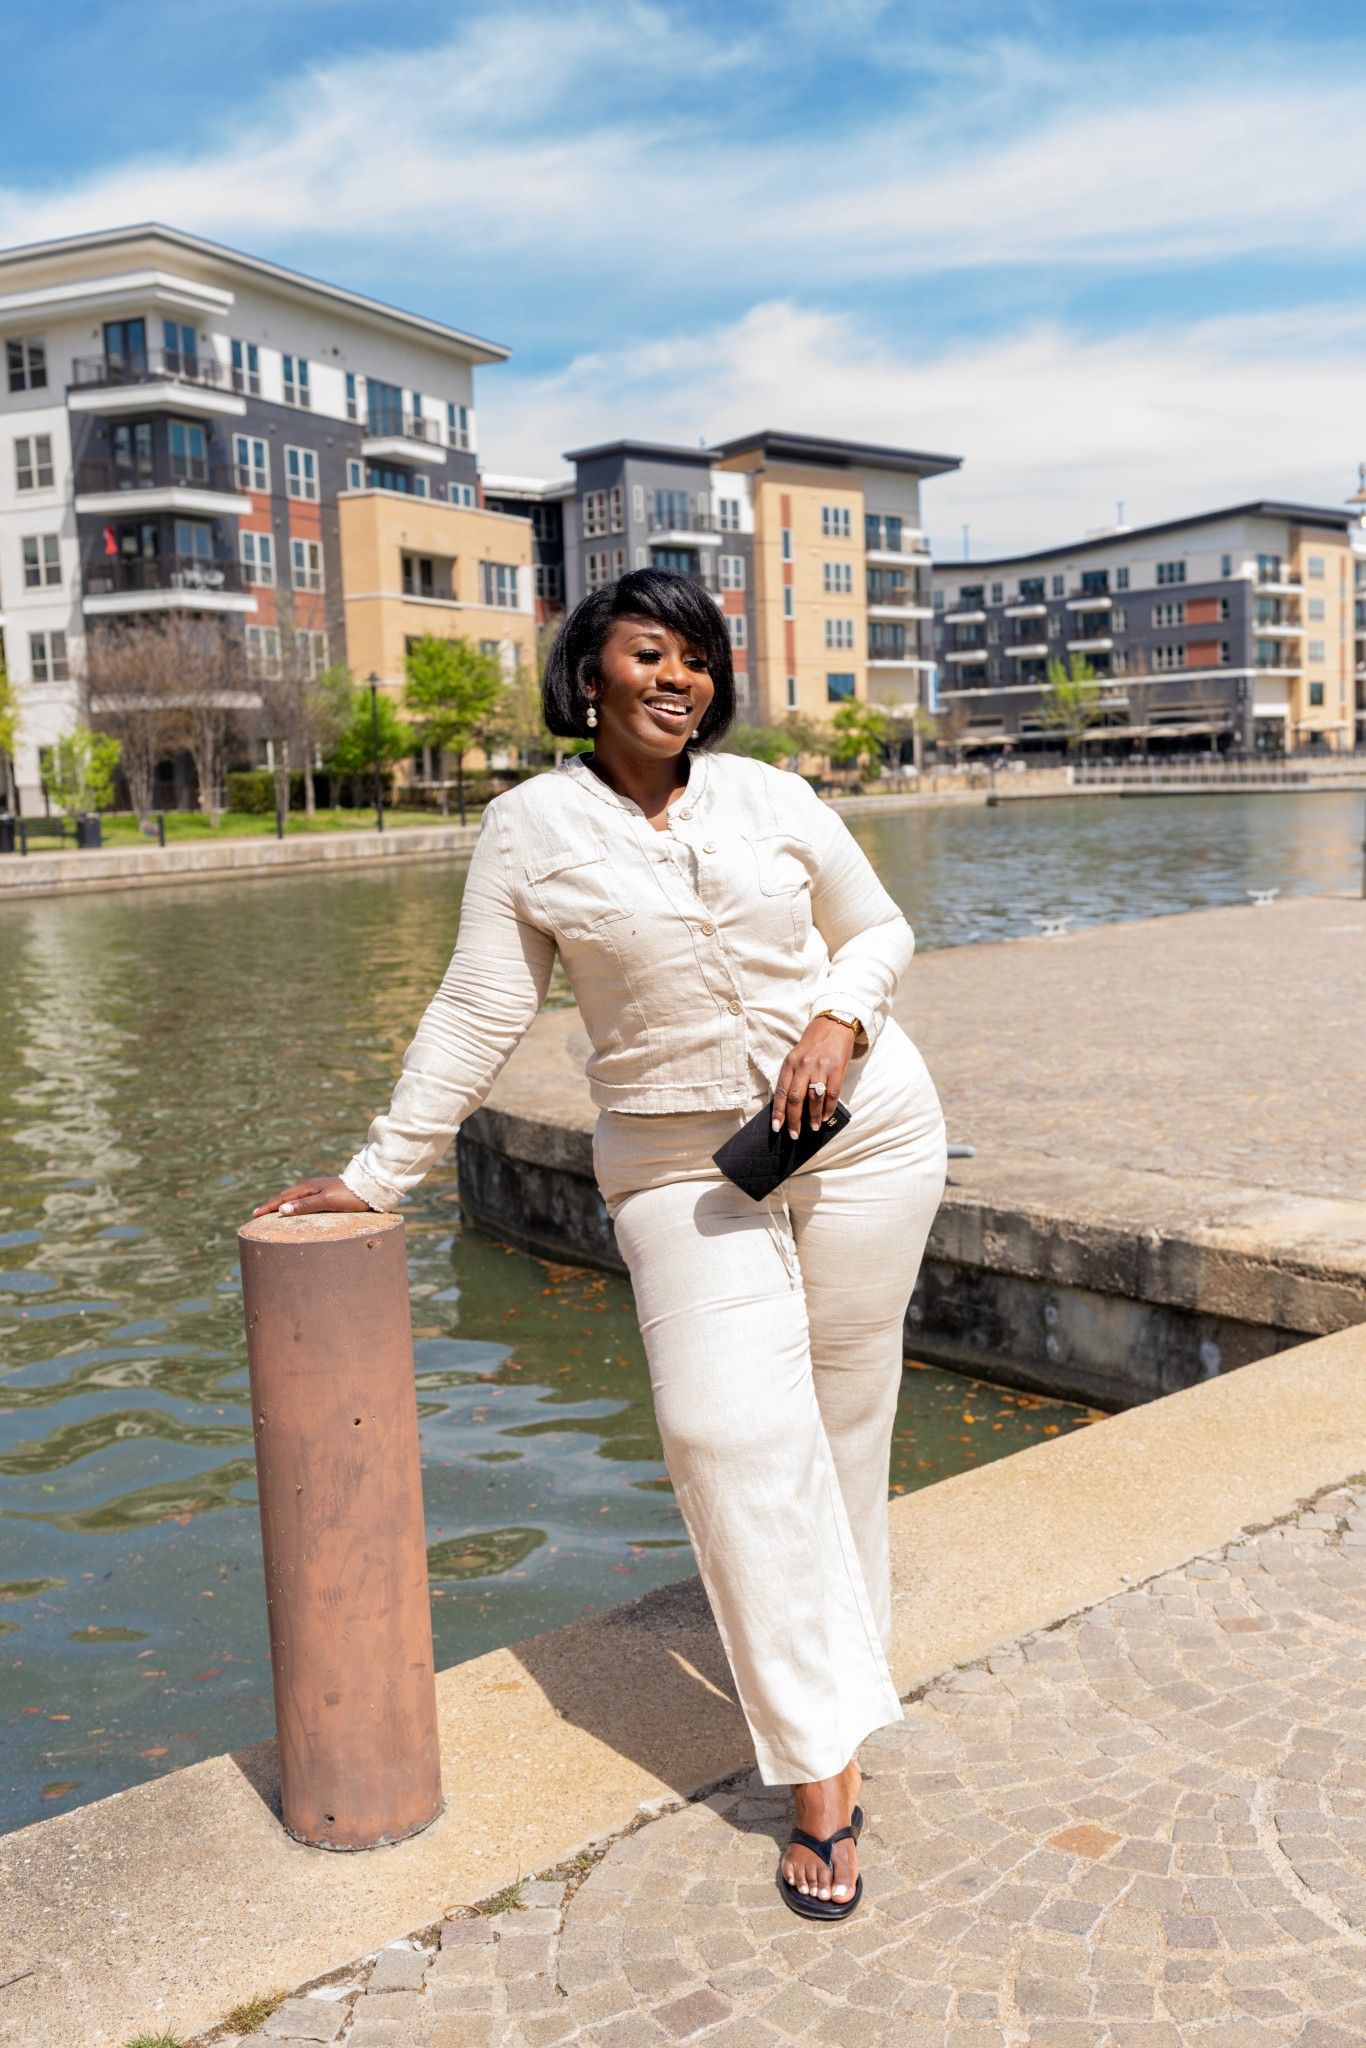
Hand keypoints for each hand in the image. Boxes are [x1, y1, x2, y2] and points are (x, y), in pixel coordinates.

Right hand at [251, 1175, 372, 1219]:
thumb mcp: (327, 1201)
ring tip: (273, 1212)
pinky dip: (294, 1205)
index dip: (268, 1206)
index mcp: (309, 1187)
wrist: (371, 1188)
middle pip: (287, 1196)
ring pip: (295, 1197)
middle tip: (258, 1214)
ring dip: (282, 1204)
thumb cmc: (350, 1196)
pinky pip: (305, 1200)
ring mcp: (320, 1189)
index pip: (283, 1198)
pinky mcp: (328, 1194)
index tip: (254, 1215)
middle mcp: (312, 1187)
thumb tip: (282, 1209)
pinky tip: (297, 1210)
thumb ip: (306, 1206)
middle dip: (271, 1205)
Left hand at [771, 1016, 856, 1137]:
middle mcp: (803, 1066)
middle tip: (794, 1135)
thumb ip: (793, 1077)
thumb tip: (788, 1105)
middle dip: (794, 1120)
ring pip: (814, 1099)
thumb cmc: (813, 1044)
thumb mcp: (797, 1056)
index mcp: (790, 1063)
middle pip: (795, 1098)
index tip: (777, 1127)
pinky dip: (828, 1109)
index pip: (781, 1091)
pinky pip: (831, 1094)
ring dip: (813, 1117)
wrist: (833, 1024)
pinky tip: (825, 1116)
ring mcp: (820, 1068)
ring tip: (813, 1127)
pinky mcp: (836, 1069)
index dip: (778, 1112)